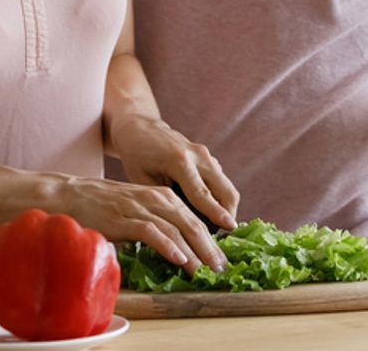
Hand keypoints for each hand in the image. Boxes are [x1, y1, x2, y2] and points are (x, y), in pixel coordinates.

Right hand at [52, 173, 228, 275]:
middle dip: (208, 246)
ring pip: (176, 228)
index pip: (193, 217)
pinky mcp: (125, 218)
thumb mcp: (135, 207)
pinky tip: (180, 259)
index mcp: (160, 195)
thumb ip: (154, 221)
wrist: (69, 194)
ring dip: (194, 250)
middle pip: (191, 222)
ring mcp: (140, 207)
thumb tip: (174, 247)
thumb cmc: (101, 204)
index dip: (209, 238)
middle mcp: (155, 198)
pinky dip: (169, 246)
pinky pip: (152, 232)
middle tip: (220, 266)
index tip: (219, 257)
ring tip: (205, 268)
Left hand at [109, 112, 238, 230]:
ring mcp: (205, 154)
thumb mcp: (143, 181)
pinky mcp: (208, 157)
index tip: (230, 228)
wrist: (141, 128)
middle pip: (225, 189)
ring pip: (227, 186)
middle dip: (228, 215)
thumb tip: (175, 232)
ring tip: (216, 233)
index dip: (216, 213)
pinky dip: (220, 199)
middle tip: (223, 239)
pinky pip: (220, 181)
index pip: (202, 193)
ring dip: (225, 209)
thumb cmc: (137, 157)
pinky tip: (209, 217)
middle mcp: (198, 155)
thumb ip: (162, 202)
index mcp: (179, 160)